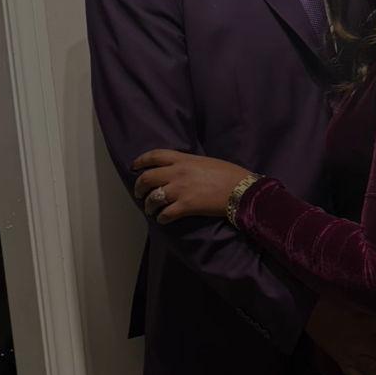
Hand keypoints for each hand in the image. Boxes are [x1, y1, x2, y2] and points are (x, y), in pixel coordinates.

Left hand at [132, 149, 249, 223]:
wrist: (241, 189)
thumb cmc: (228, 174)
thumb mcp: (206, 162)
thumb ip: (189, 164)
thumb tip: (179, 170)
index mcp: (184, 159)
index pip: (155, 155)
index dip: (141, 161)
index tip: (134, 166)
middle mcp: (178, 172)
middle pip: (148, 177)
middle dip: (139, 187)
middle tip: (139, 193)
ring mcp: (180, 189)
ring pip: (153, 198)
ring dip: (149, 205)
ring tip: (151, 209)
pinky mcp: (185, 206)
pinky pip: (165, 214)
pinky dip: (161, 218)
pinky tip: (163, 219)